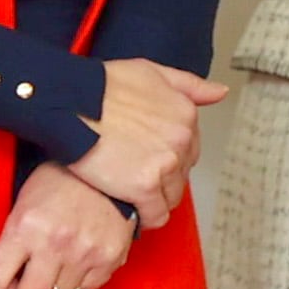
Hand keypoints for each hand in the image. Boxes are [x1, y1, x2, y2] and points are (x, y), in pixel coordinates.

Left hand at [0, 164, 135, 288]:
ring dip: (51, 287)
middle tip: (27, 280)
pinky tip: (77, 258)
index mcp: (25, 227)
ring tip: (58, 258)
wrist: (110, 165)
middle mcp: (56, 243)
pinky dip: (76, 283)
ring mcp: (86, 253)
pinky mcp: (111, 259)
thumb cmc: (59, 182)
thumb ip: (8, 259)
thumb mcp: (22, 209)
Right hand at [69, 57, 226, 224]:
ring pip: (171, 197)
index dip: (168, 157)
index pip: (190, 150)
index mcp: (185, 115)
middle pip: (182, 174)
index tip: (149, 159)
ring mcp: (166, 163)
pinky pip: (155, 215)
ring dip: (154, 199)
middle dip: (162, 178)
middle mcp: (182, 139)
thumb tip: (219, 92)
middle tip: (134, 175)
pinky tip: (128, 208)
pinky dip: (144, 217)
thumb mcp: (151, 71)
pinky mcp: (145, 186)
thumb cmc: (101, 86)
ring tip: (129, 192)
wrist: (69, 102)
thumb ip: (189, 85)